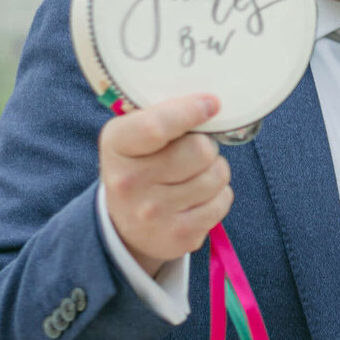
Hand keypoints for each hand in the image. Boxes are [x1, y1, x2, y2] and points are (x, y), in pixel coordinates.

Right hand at [100, 95, 232, 272]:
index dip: (190, 111)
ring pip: (217, 175)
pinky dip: (218, 195)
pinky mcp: (178, 236)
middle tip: (193, 153)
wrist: (127, 225)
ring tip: (193, 176)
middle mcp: (128, 181)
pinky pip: (223, 200)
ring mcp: (153, 213)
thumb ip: (165, 115)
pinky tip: (197, 199)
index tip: (211, 104)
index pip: (156, 126)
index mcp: (116, 144)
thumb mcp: (135, 135)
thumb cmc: (142, 166)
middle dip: (206, 146)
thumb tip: (210, 104)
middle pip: (200, 150)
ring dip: (214, 171)